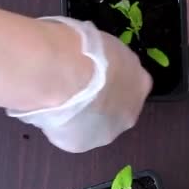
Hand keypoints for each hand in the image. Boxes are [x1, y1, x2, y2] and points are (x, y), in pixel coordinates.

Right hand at [7, 16, 151, 152]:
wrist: (64, 72)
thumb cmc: (84, 48)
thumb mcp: (101, 44)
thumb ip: (104, 60)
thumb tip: (91, 62)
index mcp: (139, 82)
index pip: (130, 84)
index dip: (110, 80)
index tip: (92, 74)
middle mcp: (130, 111)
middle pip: (115, 109)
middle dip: (97, 103)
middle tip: (74, 90)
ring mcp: (107, 131)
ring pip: (92, 125)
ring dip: (79, 116)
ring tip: (57, 100)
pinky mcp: (83, 143)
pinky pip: (70, 134)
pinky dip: (59, 126)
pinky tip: (48, 110)